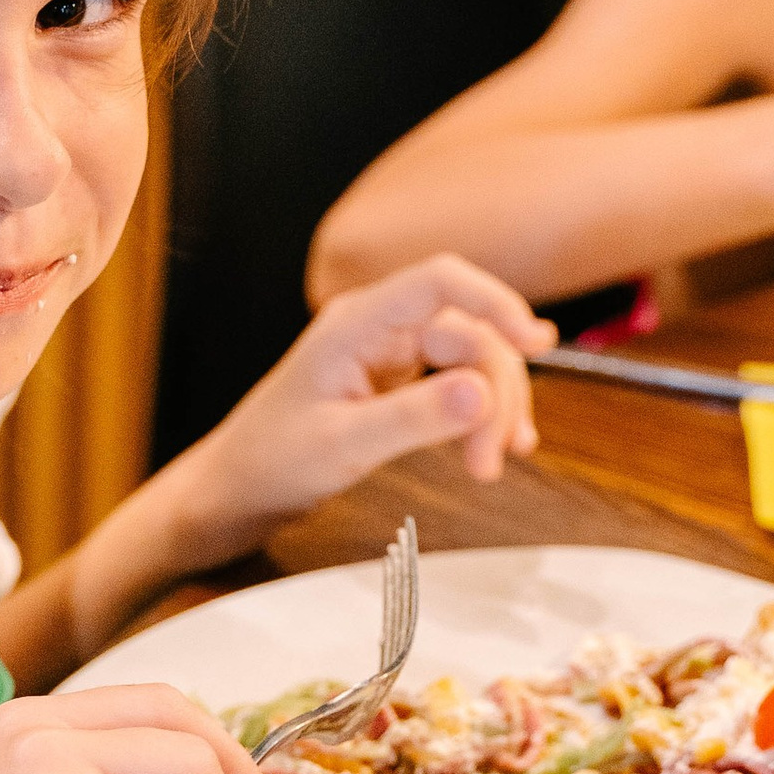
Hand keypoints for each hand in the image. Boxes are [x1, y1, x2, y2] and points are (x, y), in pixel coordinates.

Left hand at [164, 257, 555, 562]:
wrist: (237, 491)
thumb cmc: (273, 462)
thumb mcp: (343, 445)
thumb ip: (413, 418)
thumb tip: (483, 392)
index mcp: (355, 324)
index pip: (440, 282)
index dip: (496, 302)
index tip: (537, 343)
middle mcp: (376, 328)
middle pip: (468, 330)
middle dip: (494, 391)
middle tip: (492, 459)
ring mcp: (388, 354)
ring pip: (470, 360)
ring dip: (492, 408)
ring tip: (489, 466)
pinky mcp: (397, 382)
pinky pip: (455, 383)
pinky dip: (479, 413)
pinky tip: (495, 446)